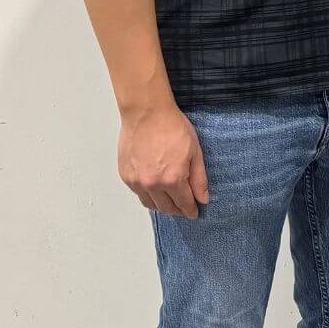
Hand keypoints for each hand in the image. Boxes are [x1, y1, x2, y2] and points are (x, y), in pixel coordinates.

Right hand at [118, 103, 207, 217]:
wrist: (147, 114)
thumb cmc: (173, 128)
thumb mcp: (195, 152)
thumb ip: (199, 179)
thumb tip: (203, 199)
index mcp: (172, 179)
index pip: (183, 204)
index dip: (190, 211)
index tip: (194, 213)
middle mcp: (152, 184)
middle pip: (166, 208)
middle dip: (177, 210)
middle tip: (184, 208)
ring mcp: (136, 181)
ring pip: (150, 204)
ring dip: (162, 206)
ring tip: (170, 201)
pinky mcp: (125, 175)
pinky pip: (138, 193)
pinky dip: (148, 195)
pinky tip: (155, 189)